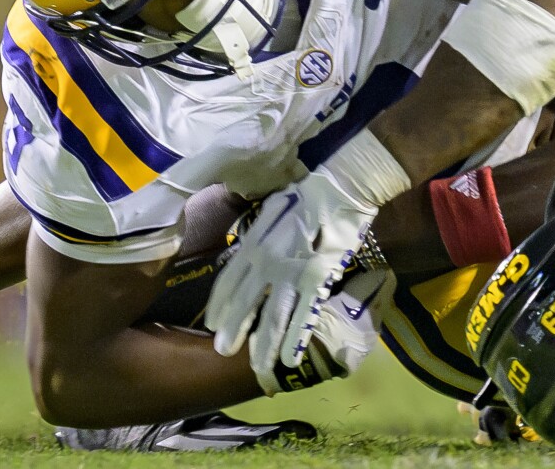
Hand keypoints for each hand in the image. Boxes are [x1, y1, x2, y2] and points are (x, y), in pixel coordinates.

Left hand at [204, 131, 408, 380]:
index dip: (219, 305)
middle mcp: (265, 261)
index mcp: (253, 243)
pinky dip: (295, 339)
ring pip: (271, 317)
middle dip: (233, 331)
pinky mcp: (316, 279)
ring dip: (263, 345)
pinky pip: (303, 315)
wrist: (340, 188)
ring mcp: (290, 272)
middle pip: (243, 304)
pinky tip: (290, 359)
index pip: (227, 281)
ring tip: (257, 367)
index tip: (213, 324)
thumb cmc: (307, 195)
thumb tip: (247, 248)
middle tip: (223, 352)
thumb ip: (257, 233)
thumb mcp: (271, 211)